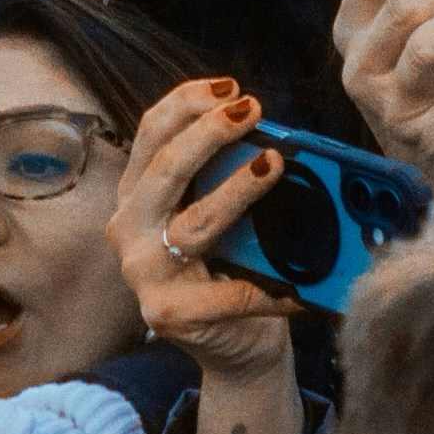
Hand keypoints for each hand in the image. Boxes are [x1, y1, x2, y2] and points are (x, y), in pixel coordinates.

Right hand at [108, 74, 300, 367]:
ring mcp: (144, 273)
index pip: (151, 134)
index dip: (187, 103)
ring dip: (236, 190)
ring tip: (273, 165)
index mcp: (138, 195)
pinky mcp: (167, 315)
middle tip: (253, 109)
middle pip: (165, 170)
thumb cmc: (234, 269)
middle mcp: (129, 229)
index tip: (231, 86)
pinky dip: (273, 288)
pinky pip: (229, 294)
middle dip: (210, 133)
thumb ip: (231, 177)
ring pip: (194, 223)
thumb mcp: (224, 214)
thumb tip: (280, 141)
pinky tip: (304, 285)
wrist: (236, 347)